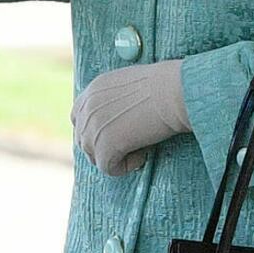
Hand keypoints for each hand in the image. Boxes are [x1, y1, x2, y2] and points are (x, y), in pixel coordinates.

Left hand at [72, 60, 189, 174]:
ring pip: (95, 156)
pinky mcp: (105, 147)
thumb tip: (119, 121)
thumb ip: (116, 100)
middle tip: (132, 144)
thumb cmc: (166, 86)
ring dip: (117, 156)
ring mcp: (93, 128)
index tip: (118, 134)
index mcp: (93, 90)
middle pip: (84, 140)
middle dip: (106, 147)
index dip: (96, 131)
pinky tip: (142, 154)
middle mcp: (87, 108)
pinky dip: (125, 166)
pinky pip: (108, 167)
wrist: (175, 91)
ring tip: (140, 147)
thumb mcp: (131, 84)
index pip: (78, 118)